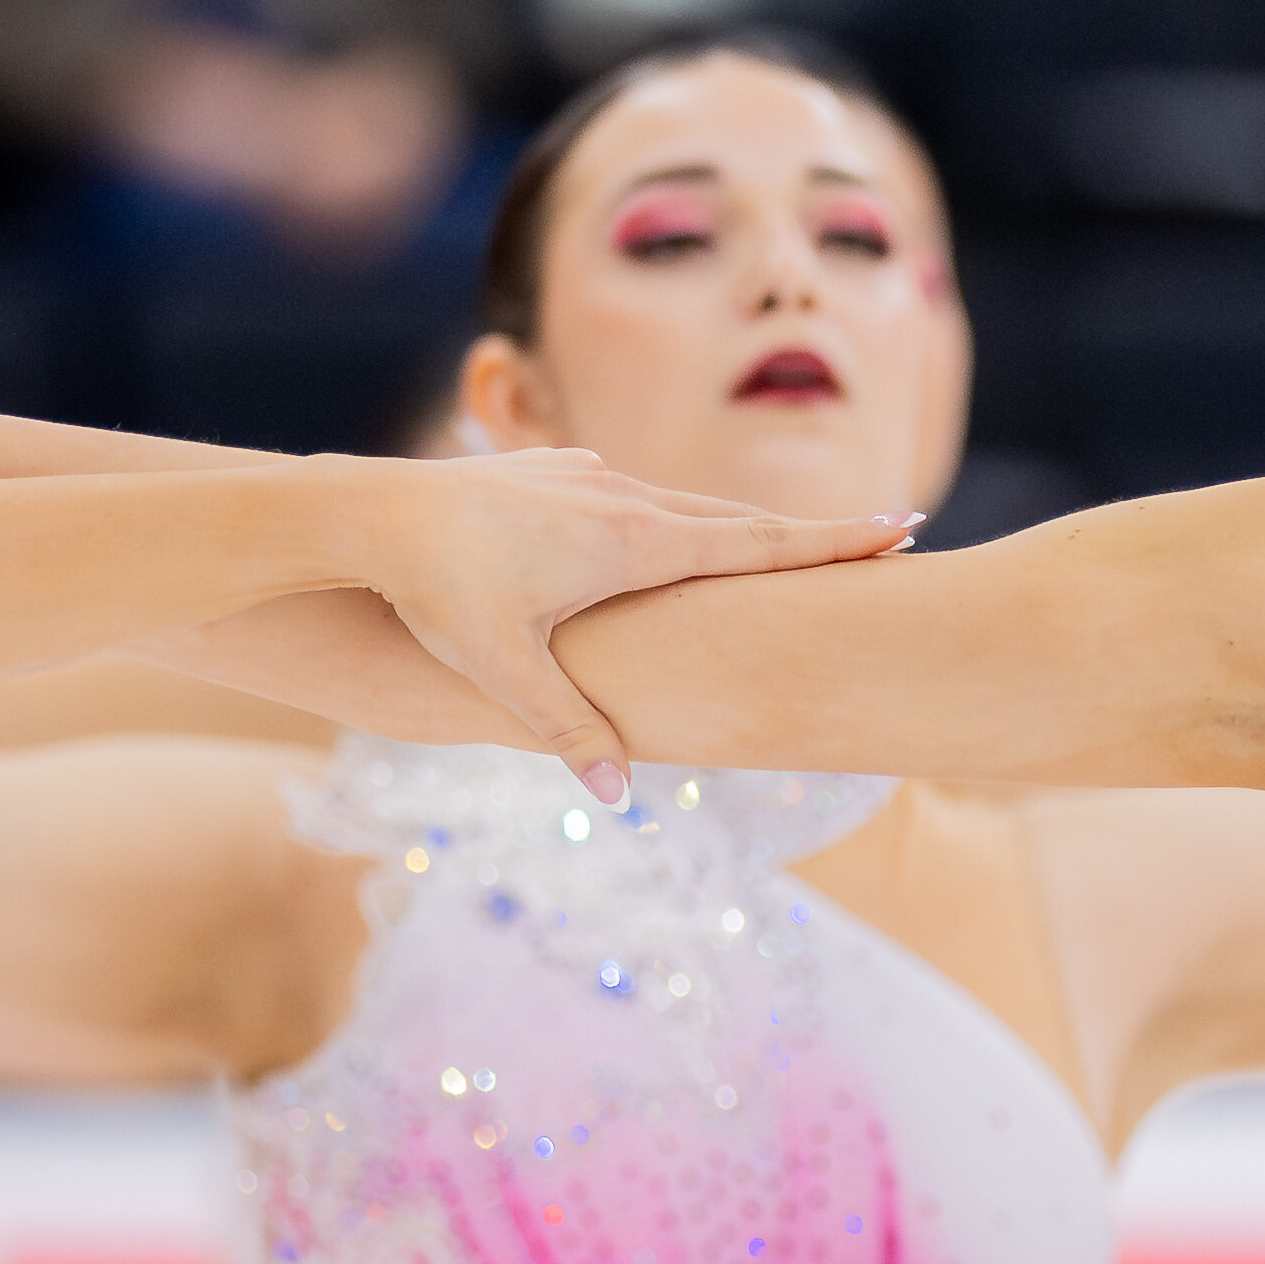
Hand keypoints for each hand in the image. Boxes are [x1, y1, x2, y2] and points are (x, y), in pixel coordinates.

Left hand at [332, 451, 916, 796]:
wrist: (361, 511)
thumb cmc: (432, 592)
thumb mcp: (502, 671)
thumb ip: (568, 730)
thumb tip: (619, 795)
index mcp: (635, 542)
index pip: (762, 542)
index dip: (836, 540)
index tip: (904, 525)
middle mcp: (626, 498)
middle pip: (742, 519)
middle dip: (811, 534)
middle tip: (881, 536)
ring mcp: (591, 475)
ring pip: (689, 504)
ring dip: (742, 526)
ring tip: (788, 544)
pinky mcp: (557, 468)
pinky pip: (639, 495)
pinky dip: (678, 517)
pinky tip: (667, 531)